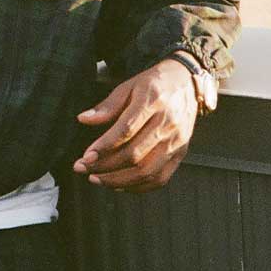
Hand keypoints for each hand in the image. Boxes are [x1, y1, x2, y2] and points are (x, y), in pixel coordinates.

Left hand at [73, 58, 197, 192]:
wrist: (187, 83)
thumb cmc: (154, 84)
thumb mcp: (129, 86)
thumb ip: (108, 106)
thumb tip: (83, 119)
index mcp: (152, 101)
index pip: (126, 129)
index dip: (104, 146)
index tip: (86, 156)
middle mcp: (167, 123)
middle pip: (135, 154)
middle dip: (105, 166)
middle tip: (83, 168)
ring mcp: (176, 141)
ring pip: (146, 171)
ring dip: (118, 180)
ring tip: (96, 179)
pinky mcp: (181, 153)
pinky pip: (160, 179)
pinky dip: (138, 187)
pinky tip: (119, 184)